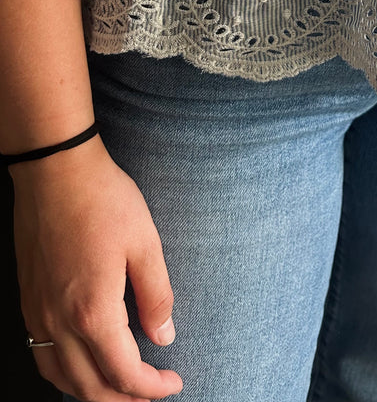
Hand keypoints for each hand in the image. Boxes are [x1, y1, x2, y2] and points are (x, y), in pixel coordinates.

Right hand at [11, 136, 182, 400]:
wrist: (56, 171)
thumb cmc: (104, 200)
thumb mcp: (146, 243)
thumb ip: (157, 296)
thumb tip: (164, 336)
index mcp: (92, 311)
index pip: (124, 374)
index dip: (152, 388)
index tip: (173, 380)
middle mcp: (58, 322)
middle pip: (90, 389)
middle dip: (126, 398)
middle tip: (154, 387)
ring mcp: (38, 314)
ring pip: (61, 379)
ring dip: (94, 392)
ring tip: (124, 383)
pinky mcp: (29, 301)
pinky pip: (43, 356)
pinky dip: (66, 374)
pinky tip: (84, 362)